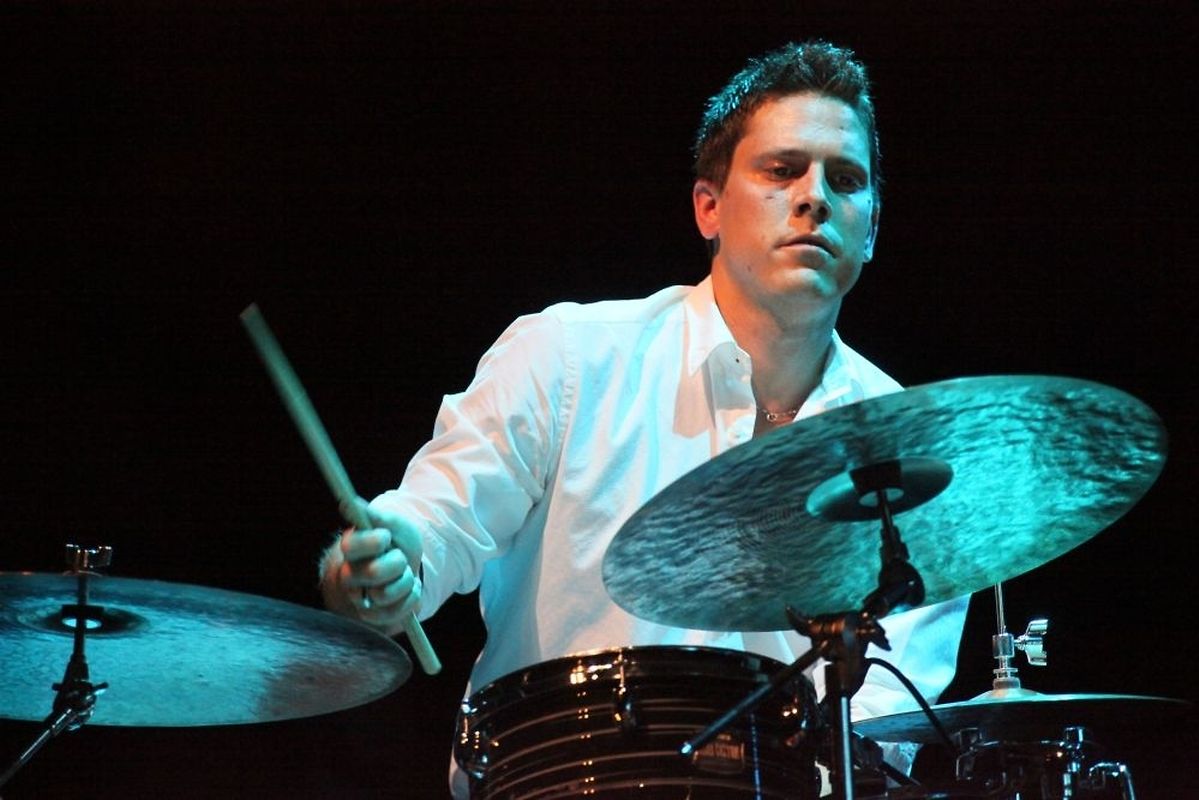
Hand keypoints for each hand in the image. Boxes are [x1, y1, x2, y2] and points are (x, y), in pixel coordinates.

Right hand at [325, 498, 423, 632]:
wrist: (407, 561)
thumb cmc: (396, 540)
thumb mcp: (392, 523)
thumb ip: (375, 515)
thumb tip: (349, 503)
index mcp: (350, 548)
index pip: (351, 546)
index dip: (374, 541)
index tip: (386, 537)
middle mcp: (349, 574)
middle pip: (373, 573)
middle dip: (396, 563)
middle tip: (399, 557)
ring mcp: (359, 598)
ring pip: (385, 595)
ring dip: (404, 582)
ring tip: (403, 573)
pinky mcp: (373, 616)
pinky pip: (393, 614)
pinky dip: (410, 599)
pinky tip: (409, 588)